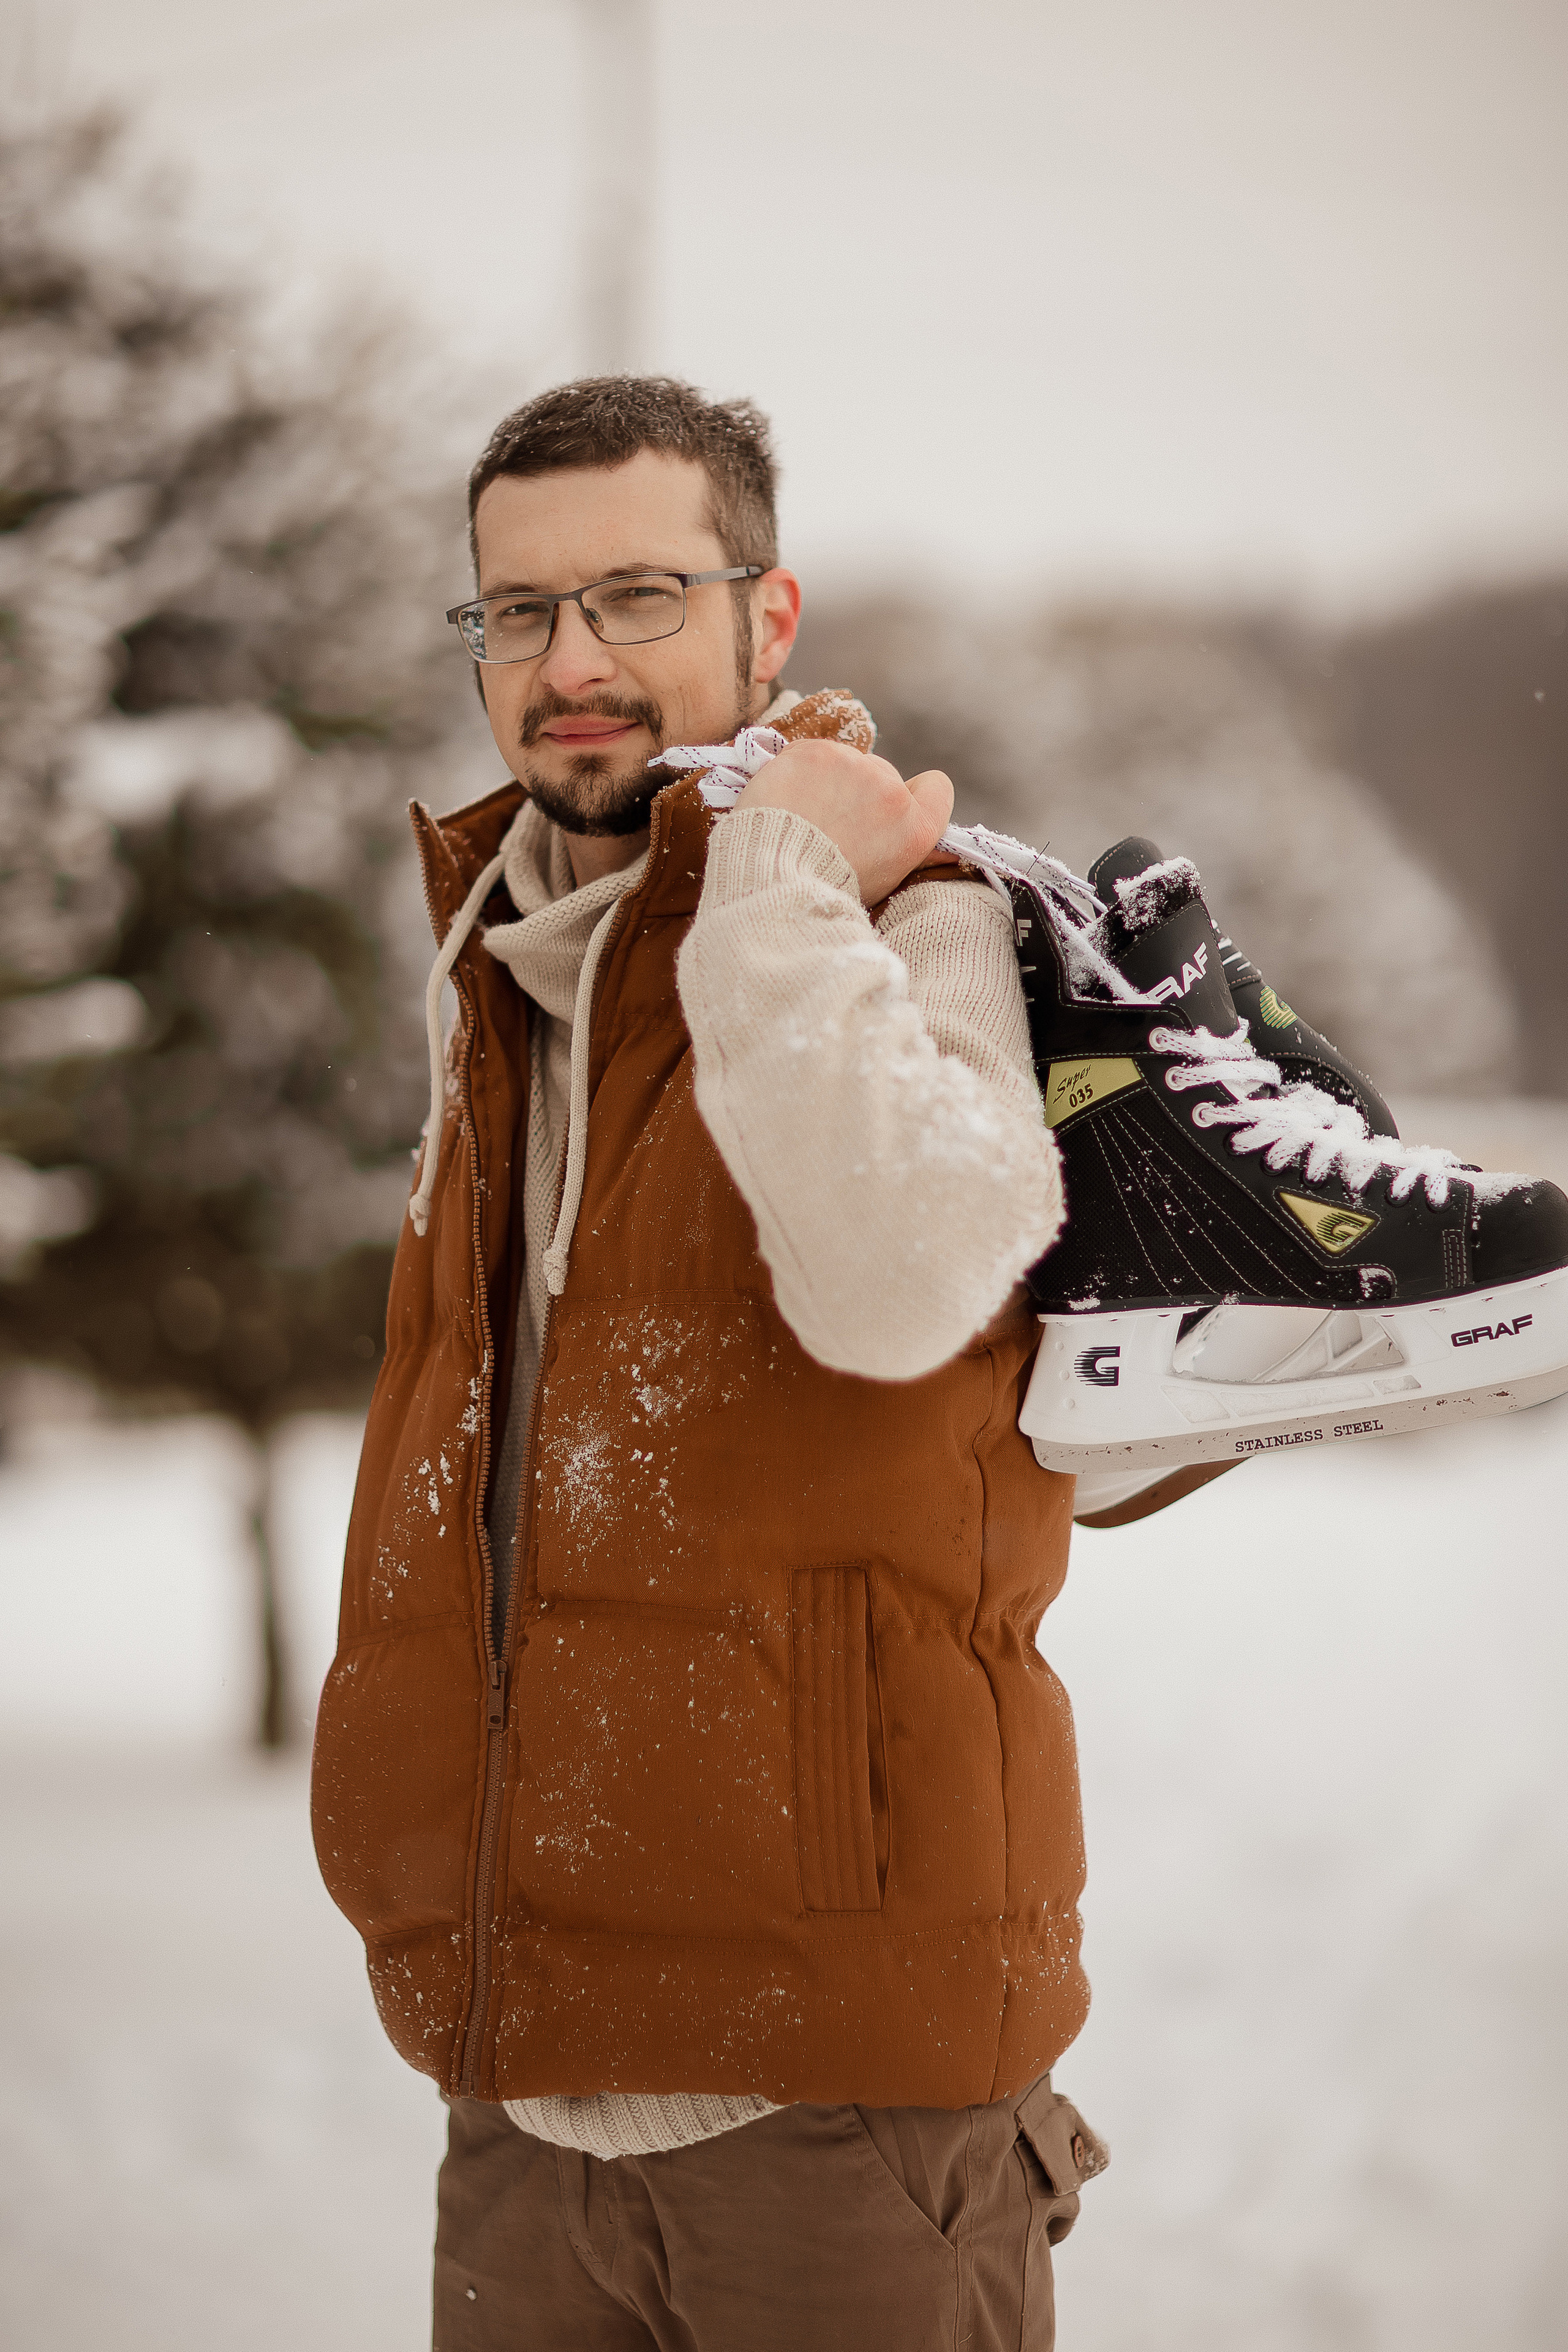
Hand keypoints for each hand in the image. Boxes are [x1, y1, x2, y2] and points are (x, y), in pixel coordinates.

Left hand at [731, 739, 954, 906]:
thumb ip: (906, 852)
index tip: (888, 810)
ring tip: (802, 817)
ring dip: (828, 781)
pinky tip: (786, 800)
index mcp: (916, 828)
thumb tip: (937, 849)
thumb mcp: (880, 883)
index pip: (937, 788)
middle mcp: (891, 792)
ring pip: (845, 763)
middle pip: (882, 776)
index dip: (915, 795)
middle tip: (829, 827)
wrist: (771, 879)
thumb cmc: (823, 890)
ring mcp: (854, 766)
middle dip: (860, 794)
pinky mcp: (816, 751)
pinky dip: (799, 771)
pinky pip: (811, 754)